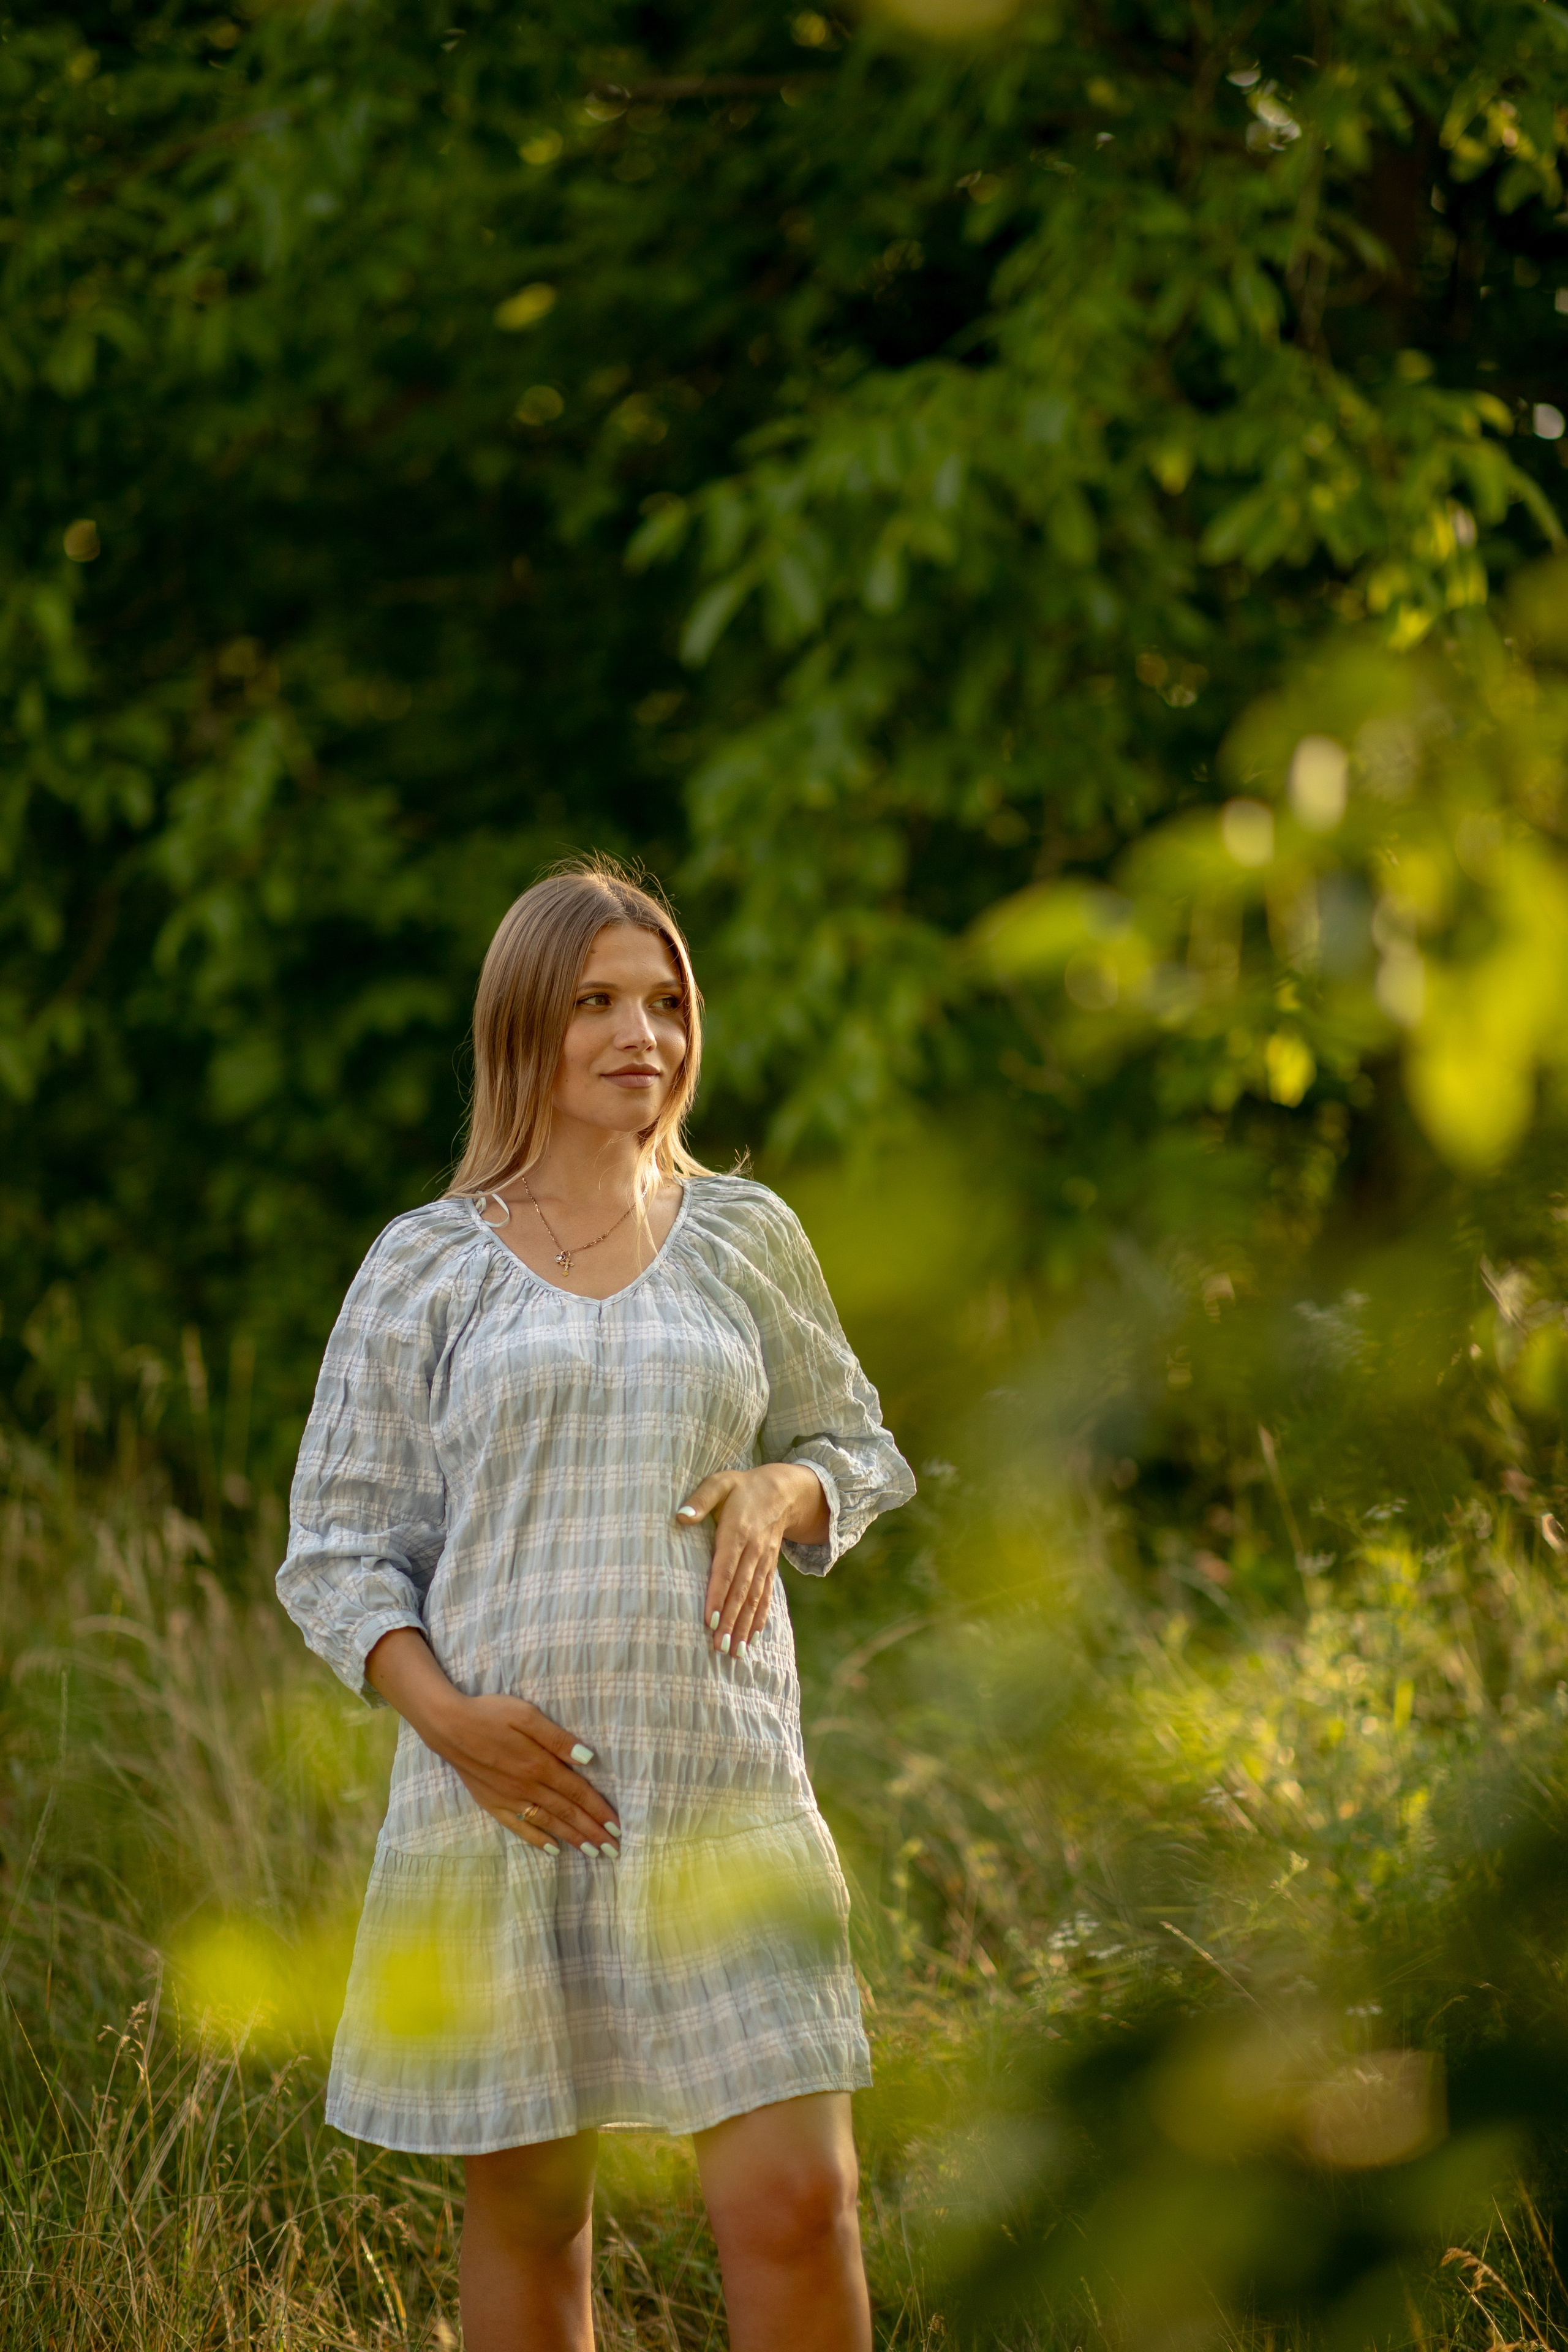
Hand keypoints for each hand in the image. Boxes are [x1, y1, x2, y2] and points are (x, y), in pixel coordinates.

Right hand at [364, 1628, 619, 1857]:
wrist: (447, 1726)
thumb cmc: (490, 1713)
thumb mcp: (526, 1715)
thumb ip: (557, 1739)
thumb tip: (588, 1759)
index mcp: (539, 1765)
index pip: (577, 1792)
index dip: (599, 1810)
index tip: (618, 1828)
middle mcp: (527, 1787)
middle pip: (567, 1813)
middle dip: (593, 1832)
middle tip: (615, 1850)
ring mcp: (509, 1798)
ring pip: (547, 1823)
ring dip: (572, 1839)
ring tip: (593, 1853)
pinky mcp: (492, 1803)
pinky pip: (519, 1827)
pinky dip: (537, 1840)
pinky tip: (552, 1849)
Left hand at [676, 1463, 829, 1655]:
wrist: (784, 1490)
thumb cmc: (742, 1487)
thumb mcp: (720, 1483)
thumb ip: (700, 1500)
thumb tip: (681, 1517)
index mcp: (738, 1531)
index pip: (726, 1569)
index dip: (718, 1595)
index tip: (710, 1620)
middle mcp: (753, 1550)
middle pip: (741, 1591)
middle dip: (731, 1621)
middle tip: (720, 1647)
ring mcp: (764, 1561)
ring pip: (754, 1598)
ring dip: (744, 1626)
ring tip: (735, 1652)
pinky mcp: (770, 1567)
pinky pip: (766, 1595)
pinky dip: (760, 1618)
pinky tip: (753, 1637)